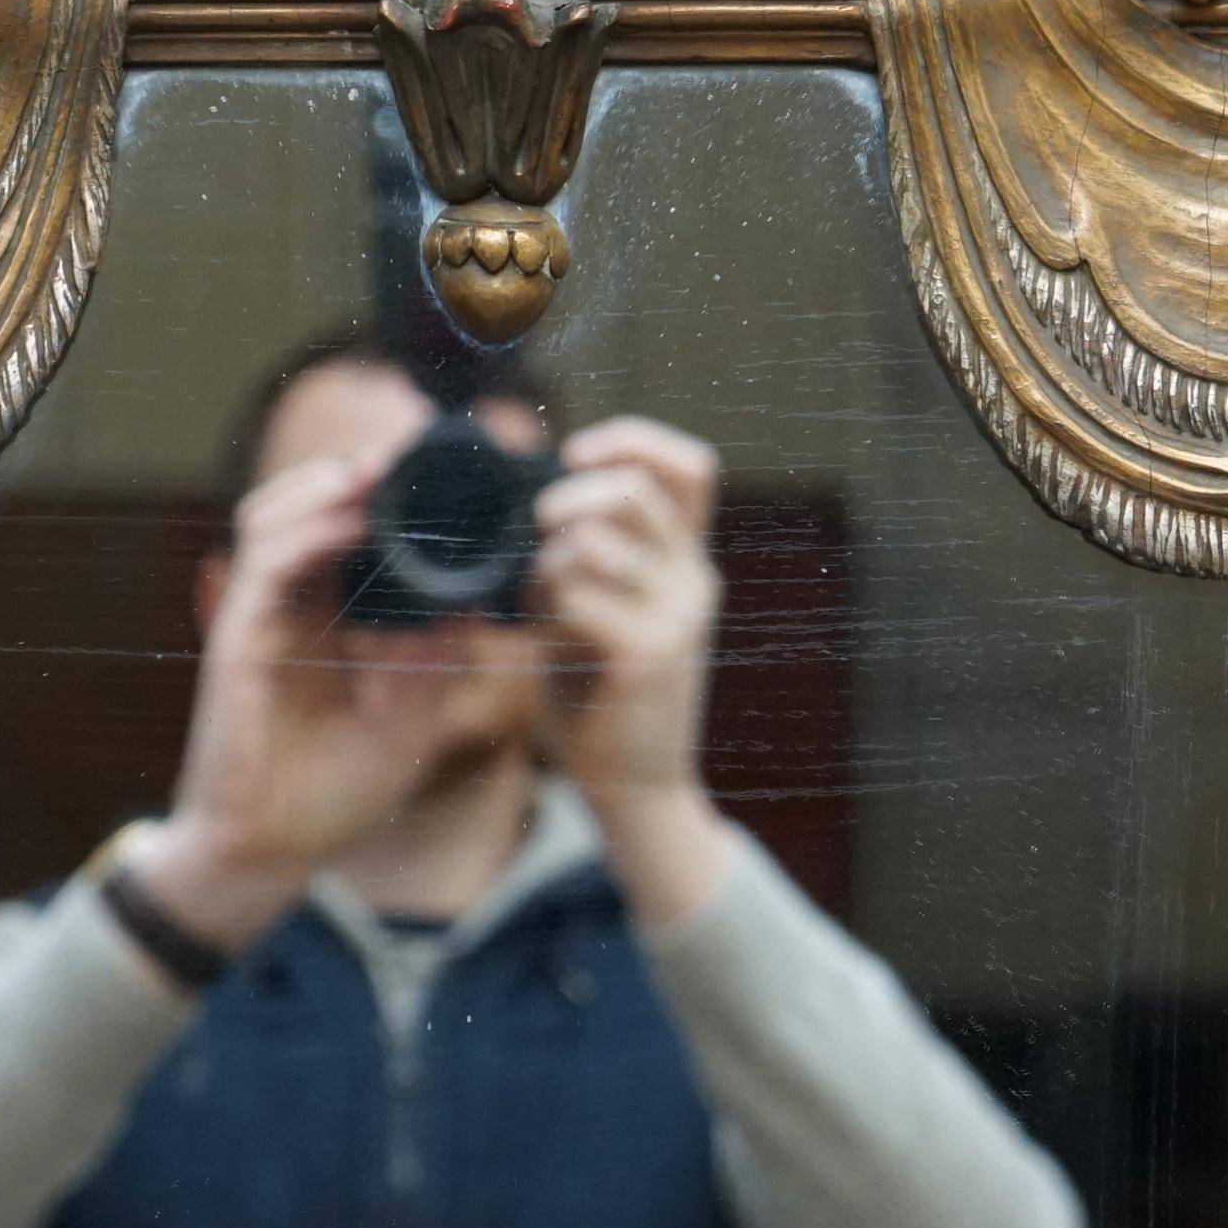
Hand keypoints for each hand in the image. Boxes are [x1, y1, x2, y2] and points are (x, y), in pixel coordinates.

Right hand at [127, 452, 486, 952]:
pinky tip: (347, 516)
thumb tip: (486, 596)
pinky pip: (263, 566)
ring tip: (379, 465)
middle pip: (307, 504)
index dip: (385, 491)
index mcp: (326, 618)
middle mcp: (287, 606)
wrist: (271, 856)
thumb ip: (439, 655)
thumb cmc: (335, 794)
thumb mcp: (411, 716)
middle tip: (414, 445)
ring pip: (275, 516)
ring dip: (325, 483)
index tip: (444, 468)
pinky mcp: (236, 640)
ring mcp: (256, 618)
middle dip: (356, 468)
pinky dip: (303, 531)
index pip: (348, 529)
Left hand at [531, 417, 735, 927]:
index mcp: (688, 560)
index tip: (575, 454)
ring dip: (547, 557)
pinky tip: (542, 632)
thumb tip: (532, 504)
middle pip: (635, 489)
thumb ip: (585, 556)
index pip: (691, 467)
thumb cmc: (603, 693)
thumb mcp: (602, 608)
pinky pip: (578, 595)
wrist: (636, 787)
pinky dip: (544, 603)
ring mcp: (678, 617)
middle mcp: (695, 579)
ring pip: (596, 539)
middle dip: (568, 496)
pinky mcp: (647, 656)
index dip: (633, 441)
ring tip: (537, 595)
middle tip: (536, 530)